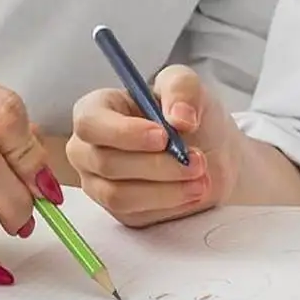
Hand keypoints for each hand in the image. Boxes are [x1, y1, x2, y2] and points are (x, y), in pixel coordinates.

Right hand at [68, 66, 240, 226]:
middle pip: (106, 163)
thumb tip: (179, 117)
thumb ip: (181, 89)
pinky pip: (137, 214)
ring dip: (166, 189)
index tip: (163, 136)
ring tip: (200, 176)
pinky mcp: (120, 211)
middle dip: (156, 165)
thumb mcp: (187, 85)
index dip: (124, 132)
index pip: (90, 123)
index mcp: (95, 110)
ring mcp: (100, 184)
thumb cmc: (187, 114)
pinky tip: (193, 191)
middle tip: (196, 159)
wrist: (210, 150)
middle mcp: (88, 148)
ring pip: (119, 195)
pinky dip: (169, 205)